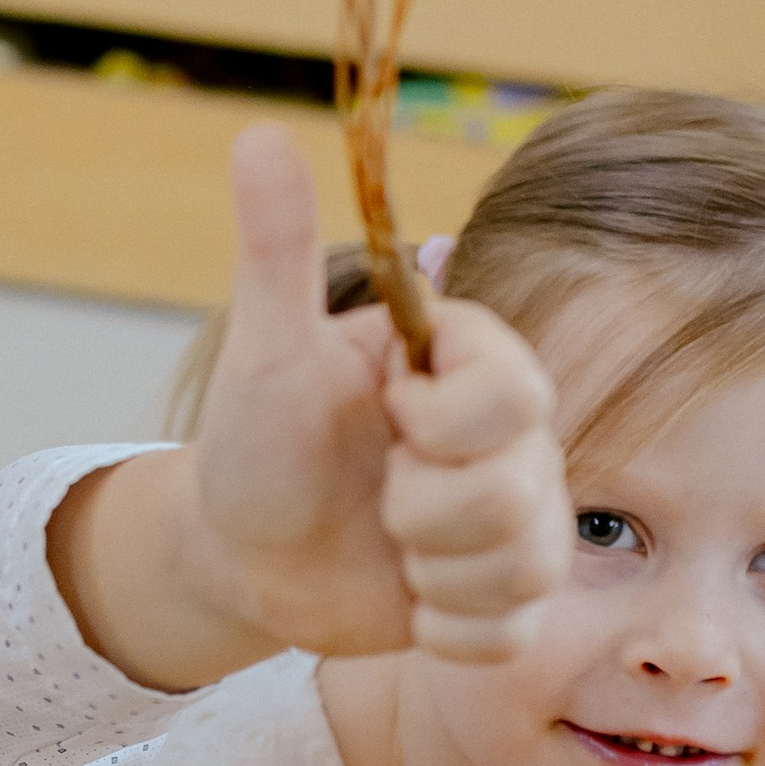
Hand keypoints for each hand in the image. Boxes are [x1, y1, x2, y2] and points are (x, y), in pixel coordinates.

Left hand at [191, 128, 570, 666]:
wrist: (239, 547)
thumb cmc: (256, 439)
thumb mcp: (264, 350)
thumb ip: (275, 248)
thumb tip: (260, 131)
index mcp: (472, 366)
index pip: (516, 395)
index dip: (439, 423)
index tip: (384, 415)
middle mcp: (513, 441)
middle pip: (521, 493)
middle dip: (421, 509)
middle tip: (374, 493)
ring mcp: (517, 522)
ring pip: (526, 567)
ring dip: (430, 571)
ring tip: (386, 542)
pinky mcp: (500, 600)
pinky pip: (508, 634)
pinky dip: (442, 630)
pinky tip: (401, 598)